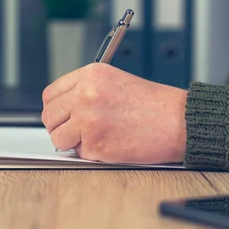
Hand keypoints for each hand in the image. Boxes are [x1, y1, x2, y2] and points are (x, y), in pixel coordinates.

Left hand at [41, 63, 187, 163]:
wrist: (179, 120)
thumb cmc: (153, 104)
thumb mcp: (115, 82)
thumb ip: (86, 90)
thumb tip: (62, 109)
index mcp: (90, 75)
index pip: (51, 94)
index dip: (57, 109)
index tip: (64, 116)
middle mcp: (85, 94)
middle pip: (50, 116)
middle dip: (61, 127)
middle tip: (77, 132)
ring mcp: (88, 119)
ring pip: (59, 137)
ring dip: (73, 142)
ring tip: (98, 137)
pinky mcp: (96, 143)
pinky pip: (79, 153)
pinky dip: (91, 153)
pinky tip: (112, 143)